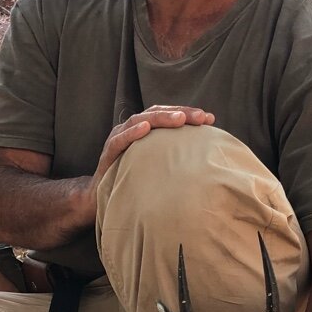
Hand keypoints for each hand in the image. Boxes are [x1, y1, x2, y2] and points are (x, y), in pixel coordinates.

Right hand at [92, 105, 213, 192]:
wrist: (100, 199)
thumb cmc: (132, 181)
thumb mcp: (156, 168)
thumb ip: (173, 159)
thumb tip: (206, 161)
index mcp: (145, 131)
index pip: (167, 115)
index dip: (188, 114)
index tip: (210, 119)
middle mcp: (132, 129)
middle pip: (156, 113)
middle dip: (180, 113)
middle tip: (201, 117)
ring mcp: (119, 138)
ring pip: (139, 120)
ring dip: (160, 118)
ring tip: (179, 118)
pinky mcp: (108, 152)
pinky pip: (120, 140)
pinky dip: (132, 132)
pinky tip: (145, 129)